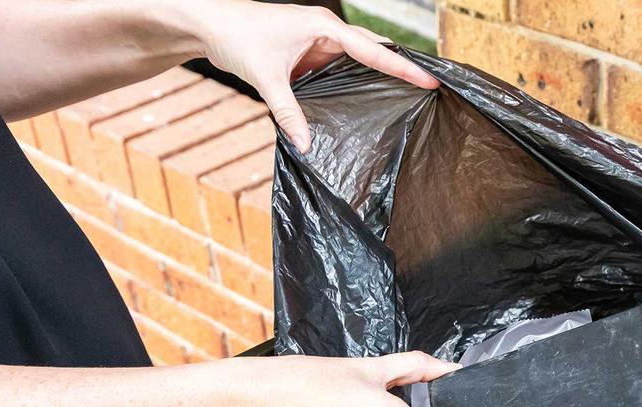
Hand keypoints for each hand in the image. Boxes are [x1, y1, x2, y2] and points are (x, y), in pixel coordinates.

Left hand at [188, 0, 437, 151]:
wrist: (210, 24)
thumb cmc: (237, 38)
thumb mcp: (266, 79)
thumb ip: (289, 113)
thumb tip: (307, 146)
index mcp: (323, 26)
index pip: (373, 49)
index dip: (401, 67)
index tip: (429, 80)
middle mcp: (327, 30)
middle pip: (375, 48)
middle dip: (401, 67)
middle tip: (431, 87)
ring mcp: (320, 40)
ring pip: (361, 58)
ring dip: (381, 74)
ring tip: (412, 95)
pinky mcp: (311, 52)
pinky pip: (343, 67)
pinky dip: (358, 80)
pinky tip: (371, 99)